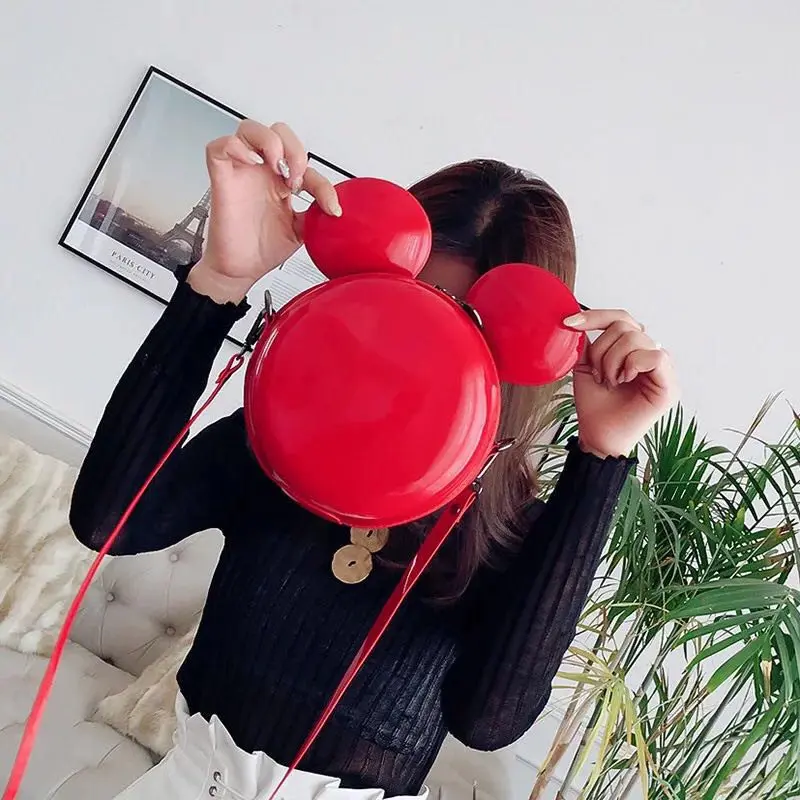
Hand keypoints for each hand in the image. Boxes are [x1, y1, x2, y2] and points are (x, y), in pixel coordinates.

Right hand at [188, 120, 341, 303]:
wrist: (239, 270)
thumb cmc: (261, 250)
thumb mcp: (300, 232)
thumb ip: (315, 215)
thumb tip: (335, 209)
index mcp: (279, 183)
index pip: (305, 165)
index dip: (322, 183)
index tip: (331, 207)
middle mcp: (261, 173)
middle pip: (277, 131)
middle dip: (294, 149)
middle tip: (298, 179)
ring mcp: (241, 173)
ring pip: (248, 129)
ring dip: (270, 142)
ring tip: (278, 169)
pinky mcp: (222, 179)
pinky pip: (219, 147)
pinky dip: (235, 147)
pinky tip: (252, 164)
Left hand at [564, 309, 679, 457]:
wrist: (597, 435)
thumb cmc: (595, 405)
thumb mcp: (585, 366)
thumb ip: (589, 342)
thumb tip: (581, 320)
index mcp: (633, 349)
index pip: (620, 318)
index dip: (595, 316)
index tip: (568, 323)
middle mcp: (650, 354)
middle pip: (624, 325)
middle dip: (601, 350)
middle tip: (598, 374)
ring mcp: (662, 369)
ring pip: (635, 338)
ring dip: (612, 361)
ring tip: (610, 381)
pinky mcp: (669, 384)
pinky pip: (653, 356)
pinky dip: (631, 365)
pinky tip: (624, 381)